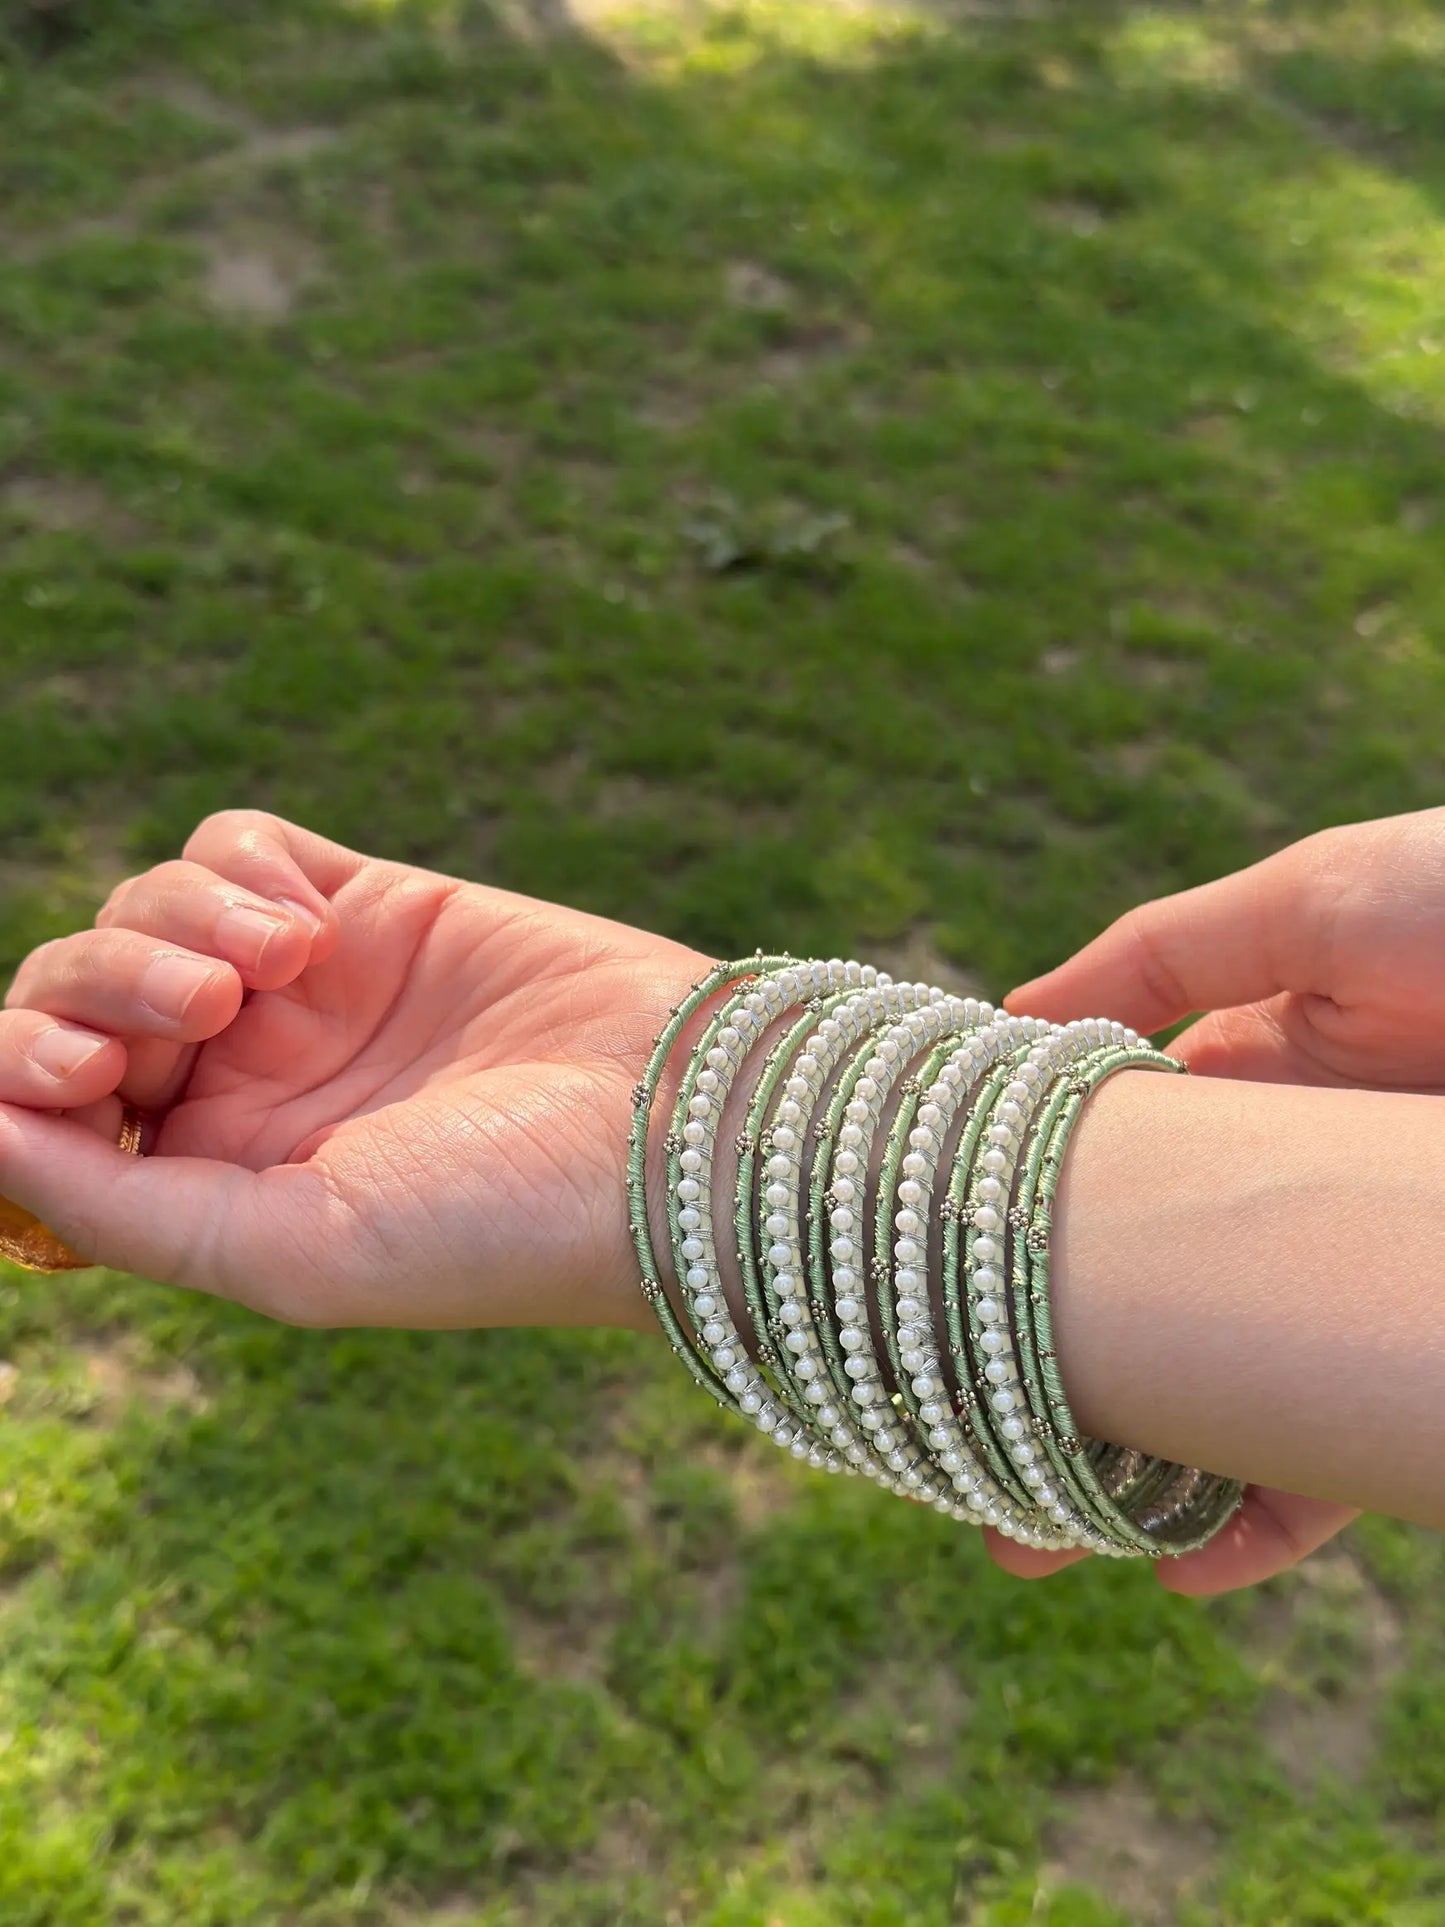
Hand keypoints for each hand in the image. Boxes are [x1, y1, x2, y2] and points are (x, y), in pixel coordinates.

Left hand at [0, 811, 708, 1329]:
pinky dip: (235, 866)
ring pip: (147, 908)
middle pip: (78, 996)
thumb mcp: (289, 1251)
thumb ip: (119, 1205)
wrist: (670, 1128)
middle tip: (199, 1016)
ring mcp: (305, 991)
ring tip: (281, 964)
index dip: (20, 1076)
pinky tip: (303, 922)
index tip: (81, 1080)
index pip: (44, 1114)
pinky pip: (236, 845)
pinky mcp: (369, 903)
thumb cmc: (495, 1220)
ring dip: (175, 922)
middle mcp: (246, 1087)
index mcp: (215, 1189)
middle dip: (99, 990)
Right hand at [988, 807, 1444, 1594]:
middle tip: (966, 1473)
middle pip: (1154, 1319)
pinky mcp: (1423, 1339)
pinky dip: (1273, 1518)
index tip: (932, 1302)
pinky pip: (1350, 1451)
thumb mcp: (1302, 907)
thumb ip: (1155, 958)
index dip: (1021, 1250)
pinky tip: (1189, 1560)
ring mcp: (1354, 1276)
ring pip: (1232, 1404)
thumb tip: (1001, 1018)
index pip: (1112, 1191)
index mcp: (1244, 1094)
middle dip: (1058, 1396)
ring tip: (1034, 1540)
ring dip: (1136, 1483)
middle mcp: (1289, 1201)